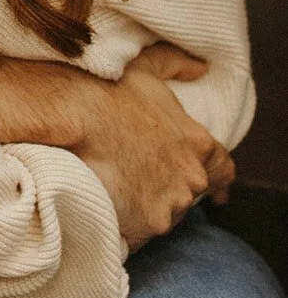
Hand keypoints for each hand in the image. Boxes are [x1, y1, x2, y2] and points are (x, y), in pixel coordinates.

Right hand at [73, 47, 234, 250]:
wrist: (74, 117)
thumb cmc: (109, 90)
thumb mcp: (146, 66)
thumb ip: (177, 64)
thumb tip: (200, 68)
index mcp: (198, 144)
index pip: (223, 169)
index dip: (218, 180)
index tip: (216, 192)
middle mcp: (192, 179)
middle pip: (189, 193)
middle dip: (170, 189)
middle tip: (142, 179)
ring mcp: (171, 205)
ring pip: (164, 213)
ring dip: (147, 206)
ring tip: (118, 191)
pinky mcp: (146, 224)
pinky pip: (140, 233)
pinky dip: (127, 225)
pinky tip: (108, 209)